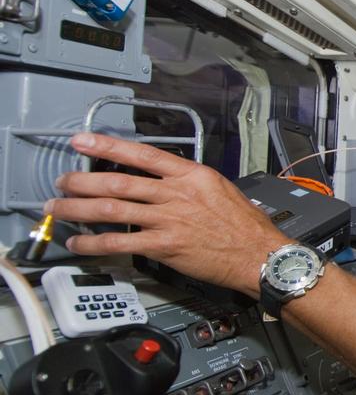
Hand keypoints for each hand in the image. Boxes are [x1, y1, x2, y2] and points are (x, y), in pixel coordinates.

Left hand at [44, 133, 290, 293]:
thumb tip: (164, 182)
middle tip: (61, 181)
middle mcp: (177, 195)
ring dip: (78, 209)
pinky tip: (78, 243)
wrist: (260, 254)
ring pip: (112, 210)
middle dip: (82, 181)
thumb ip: (189, 184)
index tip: (83, 140)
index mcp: (192, 176)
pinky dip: (93, 243)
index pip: (143, 154)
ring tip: (57, 208)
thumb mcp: (221, 189)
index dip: (108, 146)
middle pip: (118, 183)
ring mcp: (169, 220)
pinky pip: (119, 243)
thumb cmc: (246, 226)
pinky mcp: (164, 246)